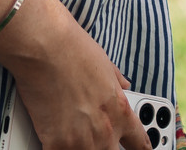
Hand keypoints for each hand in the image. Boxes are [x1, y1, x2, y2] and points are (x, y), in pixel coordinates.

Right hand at [0, 0, 148, 149]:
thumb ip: (115, 82)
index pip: (139, 143)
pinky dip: (56, 148)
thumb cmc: (73, 48)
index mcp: (120, 111)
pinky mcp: (57, 144)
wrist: (46, 46)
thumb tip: (122, 83)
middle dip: (104, 148)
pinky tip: (51, 141)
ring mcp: (82, 140)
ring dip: (79, 147)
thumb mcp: (105, 64)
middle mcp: (106, 130)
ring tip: (69, 136)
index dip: (140, 148)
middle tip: (91, 137)